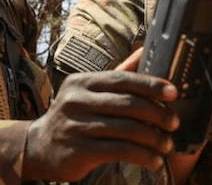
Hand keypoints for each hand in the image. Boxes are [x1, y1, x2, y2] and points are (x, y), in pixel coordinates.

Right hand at [23, 69, 179, 181]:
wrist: (38, 146)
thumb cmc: (74, 117)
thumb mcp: (89, 91)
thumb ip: (118, 74)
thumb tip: (143, 51)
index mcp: (83, 82)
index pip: (122, 79)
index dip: (151, 85)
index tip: (173, 92)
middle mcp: (77, 101)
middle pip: (127, 104)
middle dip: (157, 114)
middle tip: (174, 122)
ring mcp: (76, 125)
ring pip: (125, 129)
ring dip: (153, 138)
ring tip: (167, 144)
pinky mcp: (78, 150)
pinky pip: (118, 151)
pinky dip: (141, 155)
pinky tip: (153, 159)